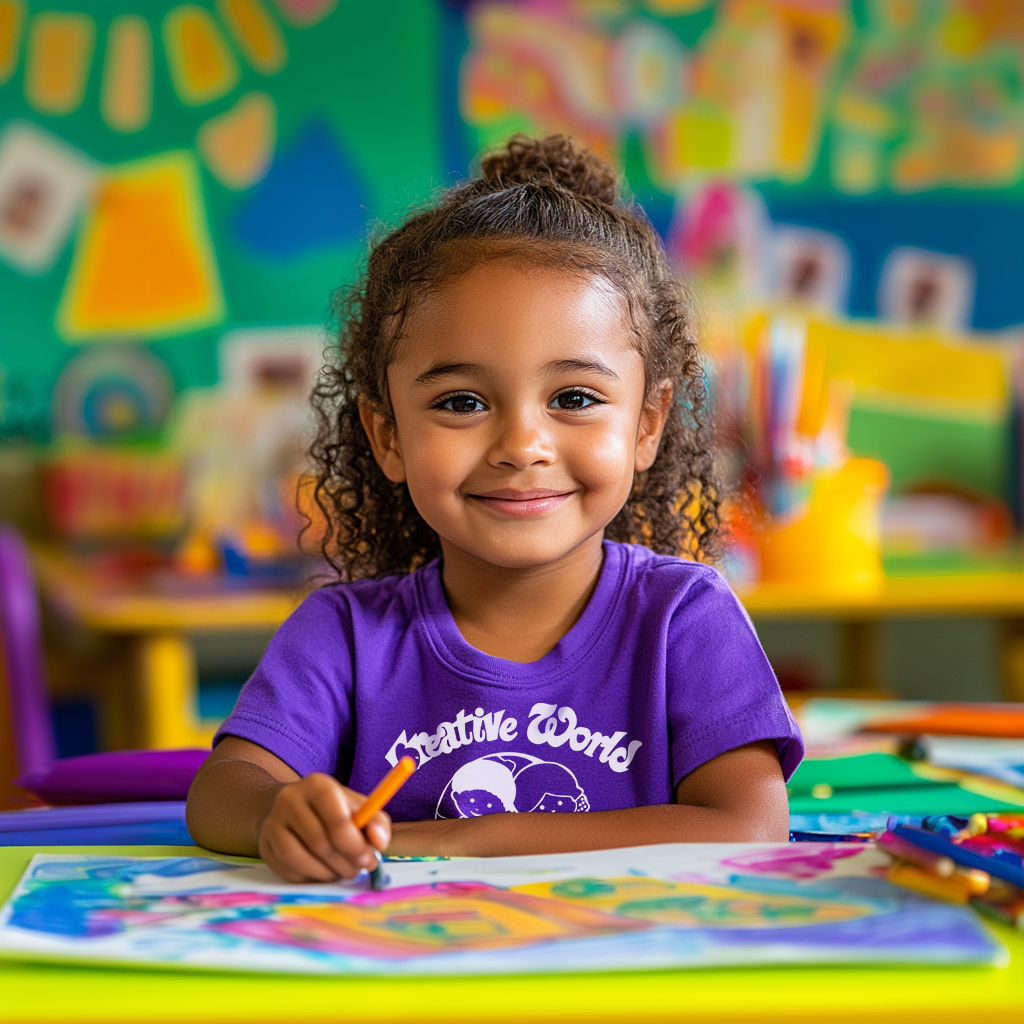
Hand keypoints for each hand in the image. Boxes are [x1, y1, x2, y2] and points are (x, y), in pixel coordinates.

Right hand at [257, 773, 391, 881]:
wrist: (293, 807)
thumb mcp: (359, 808)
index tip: (369, 860)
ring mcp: (273, 822)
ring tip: (340, 871)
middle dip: (344, 863)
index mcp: (318, 785)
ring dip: (326, 873)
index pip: (337, 820)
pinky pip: (286, 870)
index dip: (355, 846)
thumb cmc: (334, 810)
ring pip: (299, 858)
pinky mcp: (264, 844)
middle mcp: (290, 799)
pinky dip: (309, 877)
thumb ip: (376, 823)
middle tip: (357, 869)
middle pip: (319, 842)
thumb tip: (379, 842)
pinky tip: (321, 871)